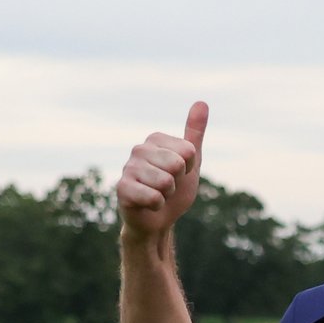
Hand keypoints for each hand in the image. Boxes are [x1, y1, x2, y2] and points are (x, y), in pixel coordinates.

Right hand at [117, 101, 208, 236]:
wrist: (157, 221)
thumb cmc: (173, 191)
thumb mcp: (190, 161)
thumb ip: (194, 133)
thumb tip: (201, 102)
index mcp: (155, 139)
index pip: (188, 151)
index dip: (188, 168)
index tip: (179, 174)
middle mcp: (139, 149)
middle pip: (177, 164)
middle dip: (177, 183)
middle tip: (167, 187)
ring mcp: (128, 168)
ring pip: (166, 182)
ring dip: (167, 195)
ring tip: (158, 195)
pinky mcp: (122, 189)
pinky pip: (153, 197)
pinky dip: (157, 206)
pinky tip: (148, 205)